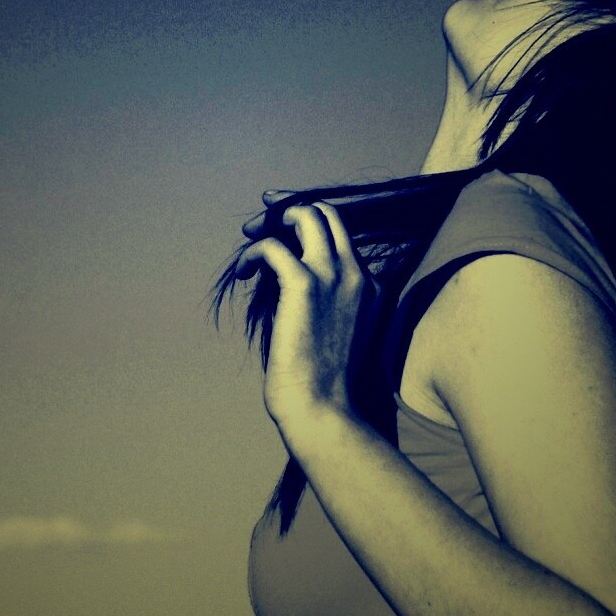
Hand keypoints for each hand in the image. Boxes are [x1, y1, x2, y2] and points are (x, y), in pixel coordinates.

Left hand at [235, 201, 371, 427]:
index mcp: (371, 285)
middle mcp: (358, 273)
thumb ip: (325, 298)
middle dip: (291, 206)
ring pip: (305, 215)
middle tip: (262, 220)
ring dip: (272, 220)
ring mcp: (334, 276)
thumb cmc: (321, 380)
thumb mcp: (336, 329)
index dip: (308, 223)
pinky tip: (244, 273)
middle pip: (328, 212)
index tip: (281, 226)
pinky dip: (253, 253)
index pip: (342, 233)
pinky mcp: (305, 285)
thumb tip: (285, 272)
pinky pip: (273, 246)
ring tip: (250, 237)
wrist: (322, 408)